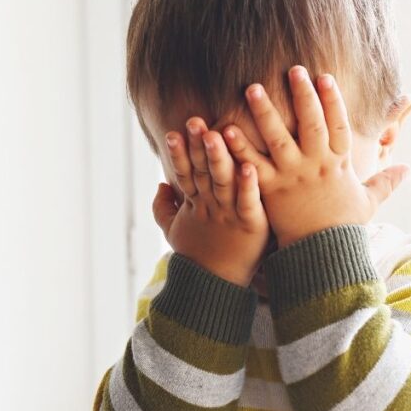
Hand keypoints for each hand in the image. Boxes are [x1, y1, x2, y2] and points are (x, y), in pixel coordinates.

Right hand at [152, 117, 270, 286]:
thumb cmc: (197, 258)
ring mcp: (229, 215)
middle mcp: (211, 206)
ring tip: (216, 135)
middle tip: (193, 121)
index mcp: (195, 204)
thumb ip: (163, 207)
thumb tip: (160, 184)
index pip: (184, 174)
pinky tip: (249, 167)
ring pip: (223, 182)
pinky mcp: (251, 225)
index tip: (172, 132)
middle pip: (202, 172)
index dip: (178, 154)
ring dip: (219, 158)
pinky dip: (248, 186)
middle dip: (197, 146)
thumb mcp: (173, 231)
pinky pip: (248, 203)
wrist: (216, 289)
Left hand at [222, 66, 409, 247]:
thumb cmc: (343, 228)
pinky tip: (225, 130)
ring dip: (264, 112)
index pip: (338, 125)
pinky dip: (238, 147)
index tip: (324, 76)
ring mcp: (292, 176)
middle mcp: (315, 165)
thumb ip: (385, 182)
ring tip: (251, 88)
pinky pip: (252, 164)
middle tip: (292, 70)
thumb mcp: (368, 202)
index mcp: (338, 164)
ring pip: (277, 137)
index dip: (332, 100)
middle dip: (302, 95)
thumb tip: (407, 170)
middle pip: (310, 123)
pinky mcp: (270, 189)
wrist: (321, 255)